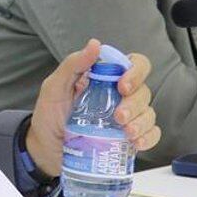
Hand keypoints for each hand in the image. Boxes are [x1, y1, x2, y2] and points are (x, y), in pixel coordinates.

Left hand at [26, 40, 159, 177]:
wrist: (45, 152)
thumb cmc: (49, 117)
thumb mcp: (54, 88)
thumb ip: (73, 65)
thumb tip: (95, 44)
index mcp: (104, 79)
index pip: (134, 65)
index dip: (135, 72)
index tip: (123, 86)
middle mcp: (119, 97)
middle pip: (143, 91)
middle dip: (135, 103)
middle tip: (119, 116)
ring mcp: (126, 119)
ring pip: (149, 113)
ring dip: (142, 122)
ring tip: (126, 132)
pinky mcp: (128, 140)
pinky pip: (150, 135)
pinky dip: (149, 138)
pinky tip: (137, 143)